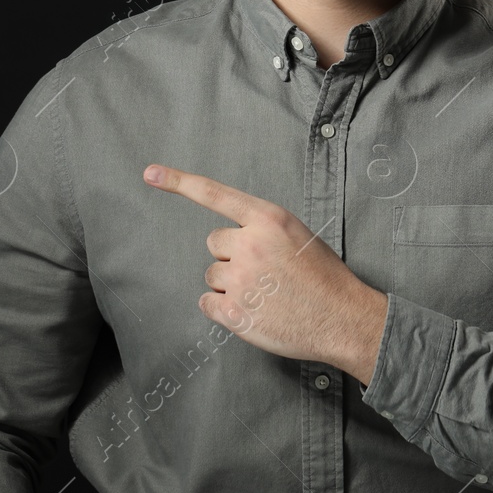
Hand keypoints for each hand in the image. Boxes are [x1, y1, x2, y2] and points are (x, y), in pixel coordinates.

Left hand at [143, 163, 387, 383]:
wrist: (342, 318)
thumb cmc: (323, 277)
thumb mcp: (297, 235)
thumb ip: (263, 229)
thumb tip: (234, 238)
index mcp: (267, 218)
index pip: (215, 194)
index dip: (179, 182)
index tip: (149, 173)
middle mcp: (249, 244)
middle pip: (214, 244)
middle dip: (231, 257)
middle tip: (263, 273)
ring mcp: (240, 279)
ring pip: (212, 276)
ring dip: (230, 285)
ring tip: (265, 295)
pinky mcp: (234, 312)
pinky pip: (207, 303)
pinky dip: (224, 309)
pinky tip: (253, 312)